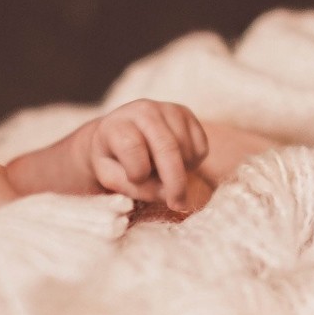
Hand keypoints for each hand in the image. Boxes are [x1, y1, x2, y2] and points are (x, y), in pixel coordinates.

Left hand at [86, 100, 208, 208]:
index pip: (132, 147)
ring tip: (162, 171)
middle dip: (175, 181)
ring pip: (187, 149)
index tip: (137, 182)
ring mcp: (167, 109)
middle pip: (167, 147)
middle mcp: (143, 110)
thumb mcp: (112, 177)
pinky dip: (193, 162)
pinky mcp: (186, 114)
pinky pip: (201, 147)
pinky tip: (176, 161)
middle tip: (177, 205)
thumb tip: (168, 193)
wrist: (120, 134)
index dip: (137, 171)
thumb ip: (135, 188)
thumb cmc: (114, 160)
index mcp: (116, 125)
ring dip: (182, 170)